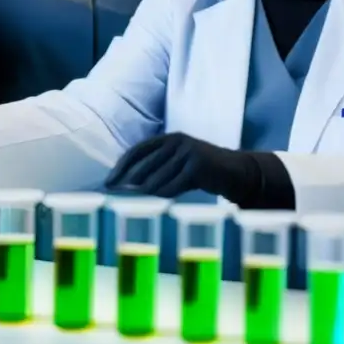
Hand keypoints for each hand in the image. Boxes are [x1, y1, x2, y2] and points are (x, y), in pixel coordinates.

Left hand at [104, 132, 258, 200]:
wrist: (235, 171)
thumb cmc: (200, 171)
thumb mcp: (177, 163)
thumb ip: (156, 168)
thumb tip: (125, 184)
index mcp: (168, 138)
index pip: (137, 151)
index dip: (121, 167)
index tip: (108, 182)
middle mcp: (177, 141)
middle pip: (145, 164)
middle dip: (127, 181)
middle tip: (114, 196)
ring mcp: (189, 152)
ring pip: (158, 176)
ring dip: (143, 192)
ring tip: (130, 204)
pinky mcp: (199, 166)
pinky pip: (174, 185)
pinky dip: (162, 196)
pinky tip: (154, 204)